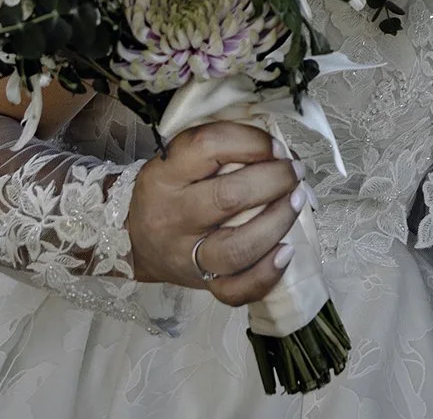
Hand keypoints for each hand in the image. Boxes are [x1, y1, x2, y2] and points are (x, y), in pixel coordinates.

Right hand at [126, 121, 307, 304]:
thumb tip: (282, 151)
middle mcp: (174, 216)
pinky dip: (266, 274)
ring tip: (297, 201)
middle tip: (294, 172)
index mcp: (165, 175)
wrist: (135, 241)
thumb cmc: (170, 191)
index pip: (208, 147)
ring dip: (277, 222)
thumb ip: (222, 150)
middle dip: (274, 180)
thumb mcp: (179, 160)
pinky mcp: (201, 285)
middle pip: (228, 197)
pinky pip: (235, 290)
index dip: (251, 142)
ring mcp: (187, 256)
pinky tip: (286, 251)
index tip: (275, 146)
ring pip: (236, 248)